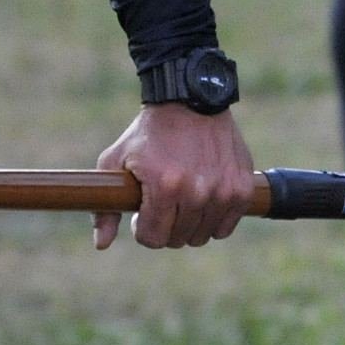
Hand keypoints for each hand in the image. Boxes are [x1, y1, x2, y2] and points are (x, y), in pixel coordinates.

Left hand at [92, 102, 256, 250]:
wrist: (190, 100)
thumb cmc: (149, 133)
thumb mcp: (115, 160)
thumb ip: (105, 207)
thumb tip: (101, 245)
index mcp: (165, 187)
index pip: (153, 238)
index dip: (142, 230)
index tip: (141, 216)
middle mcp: (197, 192)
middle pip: (177, 240)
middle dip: (164, 227)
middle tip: (162, 204)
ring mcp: (223, 191)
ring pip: (202, 236)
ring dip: (189, 224)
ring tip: (181, 200)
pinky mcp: (242, 189)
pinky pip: (226, 226)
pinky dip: (214, 220)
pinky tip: (203, 200)